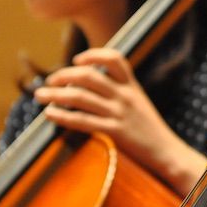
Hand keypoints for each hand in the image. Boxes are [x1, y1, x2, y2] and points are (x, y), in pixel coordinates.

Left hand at [35, 47, 205, 195]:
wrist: (166, 151)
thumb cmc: (148, 128)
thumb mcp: (138, 102)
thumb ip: (120, 91)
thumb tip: (91, 84)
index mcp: (132, 85)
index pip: (115, 58)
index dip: (93, 55)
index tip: (76, 61)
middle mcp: (125, 95)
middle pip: (89, 76)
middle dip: (64, 76)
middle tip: (49, 81)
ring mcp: (119, 113)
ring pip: (80, 97)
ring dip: (55, 95)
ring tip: (40, 96)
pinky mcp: (114, 131)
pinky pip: (82, 120)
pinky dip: (62, 115)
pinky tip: (50, 114)